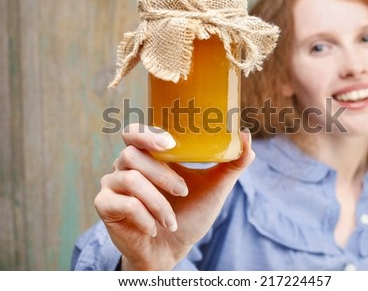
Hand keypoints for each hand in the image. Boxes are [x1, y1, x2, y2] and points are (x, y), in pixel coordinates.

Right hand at [94, 123, 254, 269]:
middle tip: (183, 191)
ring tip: (170, 220)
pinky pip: (123, 203)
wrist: (172, 251)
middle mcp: (127, 166)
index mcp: (150, 156)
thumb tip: (246, 136)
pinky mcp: (106, 206)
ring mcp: (113, 185)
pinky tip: (155, 228)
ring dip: (157, 201)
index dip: (148, 132)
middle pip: (132, 153)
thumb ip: (231, 163)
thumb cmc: (191, 214)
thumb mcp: (215, 187)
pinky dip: (144, 216)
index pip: (136, 132)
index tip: (170, 143)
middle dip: (161, 174)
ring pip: (130, 179)